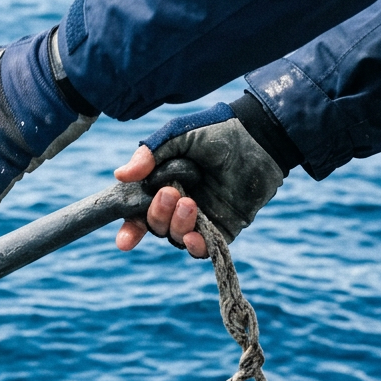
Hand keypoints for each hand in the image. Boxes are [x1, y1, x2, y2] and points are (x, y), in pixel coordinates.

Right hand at [111, 99, 287, 256]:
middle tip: (171, 193)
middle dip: (157, 215)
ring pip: (176, 238)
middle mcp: (177, 206)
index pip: (139, 214)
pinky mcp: (222, 229)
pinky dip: (195, 246)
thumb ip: (150, 154)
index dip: (130, 229)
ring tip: (190, 202)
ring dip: (177, 225)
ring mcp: (200, 219)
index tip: (125, 241)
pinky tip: (194, 237)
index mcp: (162, 185)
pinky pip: (203, 248)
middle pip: (155, 227)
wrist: (260, 136)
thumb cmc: (218, 131)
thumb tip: (120, 176)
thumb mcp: (178, 135)